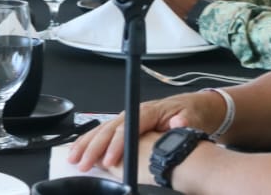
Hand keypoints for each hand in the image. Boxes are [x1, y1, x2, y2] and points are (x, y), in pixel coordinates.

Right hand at [68, 92, 219, 173]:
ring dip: (87, 143)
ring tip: (74, 157)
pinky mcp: (127, 124)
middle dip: (94, 146)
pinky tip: (80, 149)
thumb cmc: (193, 113)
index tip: (109, 161)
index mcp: (150, 111)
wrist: (196, 107)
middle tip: (83, 163)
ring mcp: (130, 117)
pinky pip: (105, 131)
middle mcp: (136, 112)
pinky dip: (91, 140)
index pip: (128, 127)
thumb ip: (185, 122)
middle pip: (110, 128)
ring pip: (103, 129)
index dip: (117, 145)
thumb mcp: (193, 118)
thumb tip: (179, 122)